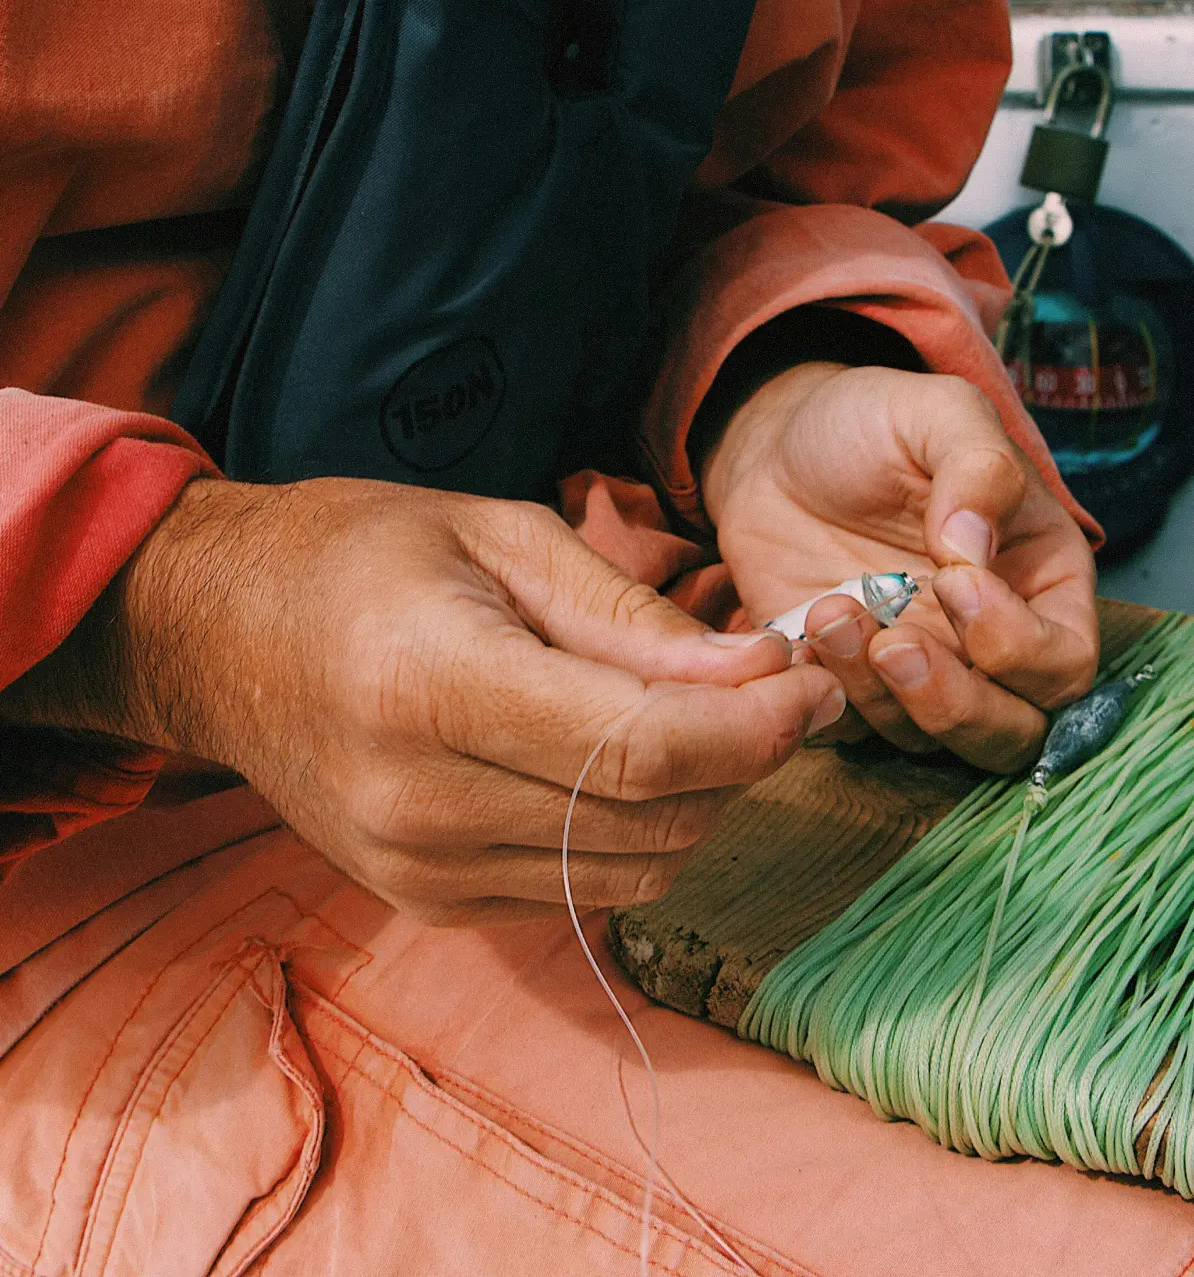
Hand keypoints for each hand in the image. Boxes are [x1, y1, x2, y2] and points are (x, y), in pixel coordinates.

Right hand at [7, 477, 843, 920]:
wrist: (217, 636)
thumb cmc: (355, 554)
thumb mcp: (495, 535)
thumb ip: (628, 615)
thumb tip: (756, 670)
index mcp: (433, 685)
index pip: (643, 747)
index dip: (757, 727)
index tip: (814, 684)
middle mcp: (422, 802)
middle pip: (652, 819)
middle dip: (745, 758)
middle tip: (778, 686)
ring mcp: (418, 868)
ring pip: (632, 870)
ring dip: (698, 801)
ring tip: (706, 718)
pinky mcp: (425, 901)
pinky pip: (580, 888)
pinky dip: (631, 832)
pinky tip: (622, 762)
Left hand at [701, 363, 1097, 771]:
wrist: (778, 447)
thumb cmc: (871, 426)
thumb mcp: (934, 414)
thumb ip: (977, 467)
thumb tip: (974, 546)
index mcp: (1038, 583)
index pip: (1064, 662)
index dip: (1018, 644)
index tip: (956, 581)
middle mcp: (986, 644)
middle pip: (1009, 732)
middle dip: (955, 704)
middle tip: (895, 643)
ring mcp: (916, 670)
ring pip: (926, 740)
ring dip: (878, 695)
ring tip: (829, 611)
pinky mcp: (847, 683)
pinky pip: (849, 729)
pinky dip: (826, 697)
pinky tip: (800, 633)